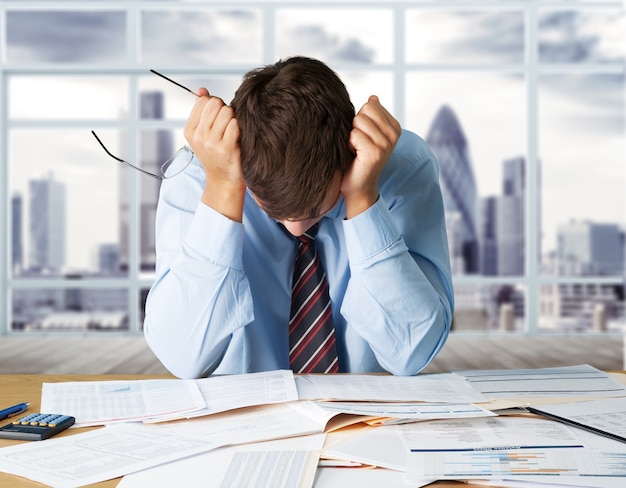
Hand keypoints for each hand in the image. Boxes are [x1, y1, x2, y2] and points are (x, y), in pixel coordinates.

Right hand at [184, 87, 244, 221]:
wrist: (223, 182)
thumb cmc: (216, 156)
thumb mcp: (203, 134)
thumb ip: (202, 111)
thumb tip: (201, 90)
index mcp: (190, 130)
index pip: (203, 101)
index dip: (215, 104)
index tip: (218, 116)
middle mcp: (199, 136)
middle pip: (215, 103)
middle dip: (225, 108)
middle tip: (228, 122)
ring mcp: (212, 143)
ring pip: (226, 112)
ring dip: (234, 118)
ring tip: (233, 131)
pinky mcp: (226, 148)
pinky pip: (235, 125)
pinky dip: (239, 128)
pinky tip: (238, 138)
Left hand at [341, 96, 400, 218]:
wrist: (358, 187)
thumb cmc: (359, 159)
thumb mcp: (368, 134)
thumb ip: (372, 116)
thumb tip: (373, 97)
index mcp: (394, 128)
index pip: (371, 105)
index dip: (360, 120)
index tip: (363, 137)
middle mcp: (394, 135)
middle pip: (365, 111)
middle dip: (355, 126)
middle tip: (358, 144)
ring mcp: (386, 144)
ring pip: (358, 121)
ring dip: (351, 136)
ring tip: (356, 150)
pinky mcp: (375, 153)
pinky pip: (354, 135)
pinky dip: (349, 145)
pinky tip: (354, 156)